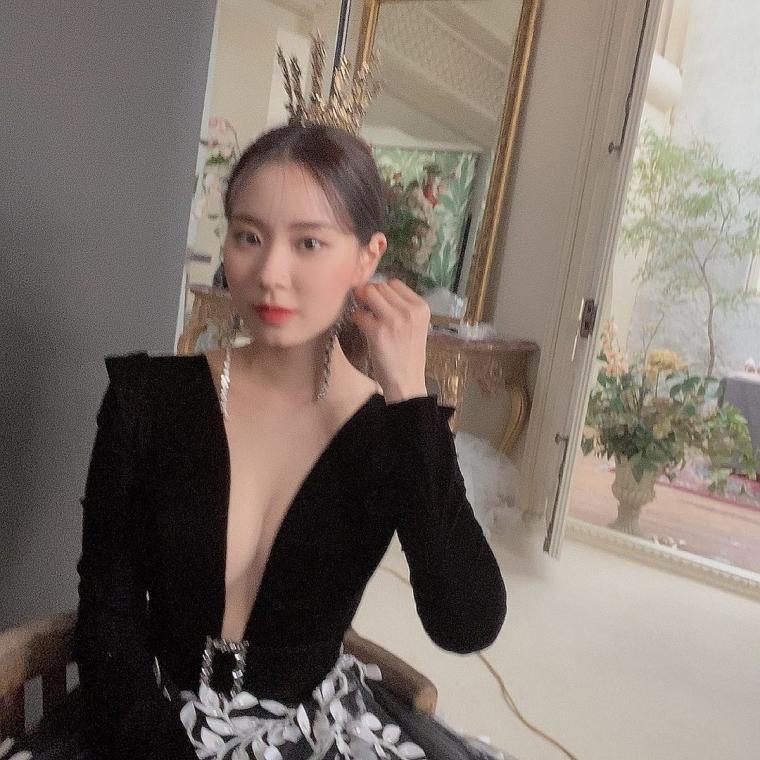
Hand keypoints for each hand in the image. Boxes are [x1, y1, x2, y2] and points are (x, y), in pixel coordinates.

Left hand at [350, 279, 429, 402]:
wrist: (407, 382)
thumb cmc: (407, 354)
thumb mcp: (414, 326)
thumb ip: (401, 306)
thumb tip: (373, 288)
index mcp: (421, 307)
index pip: (394, 283)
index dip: (382, 291)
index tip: (379, 304)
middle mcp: (410, 311)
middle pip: (380, 286)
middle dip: (371, 296)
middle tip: (369, 311)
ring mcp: (394, 320)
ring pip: (368, 293)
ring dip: (362, 304)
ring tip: (367, 319)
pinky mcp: (378, 332)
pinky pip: (358, 313)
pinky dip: (356, 319)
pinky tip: (363, 328)